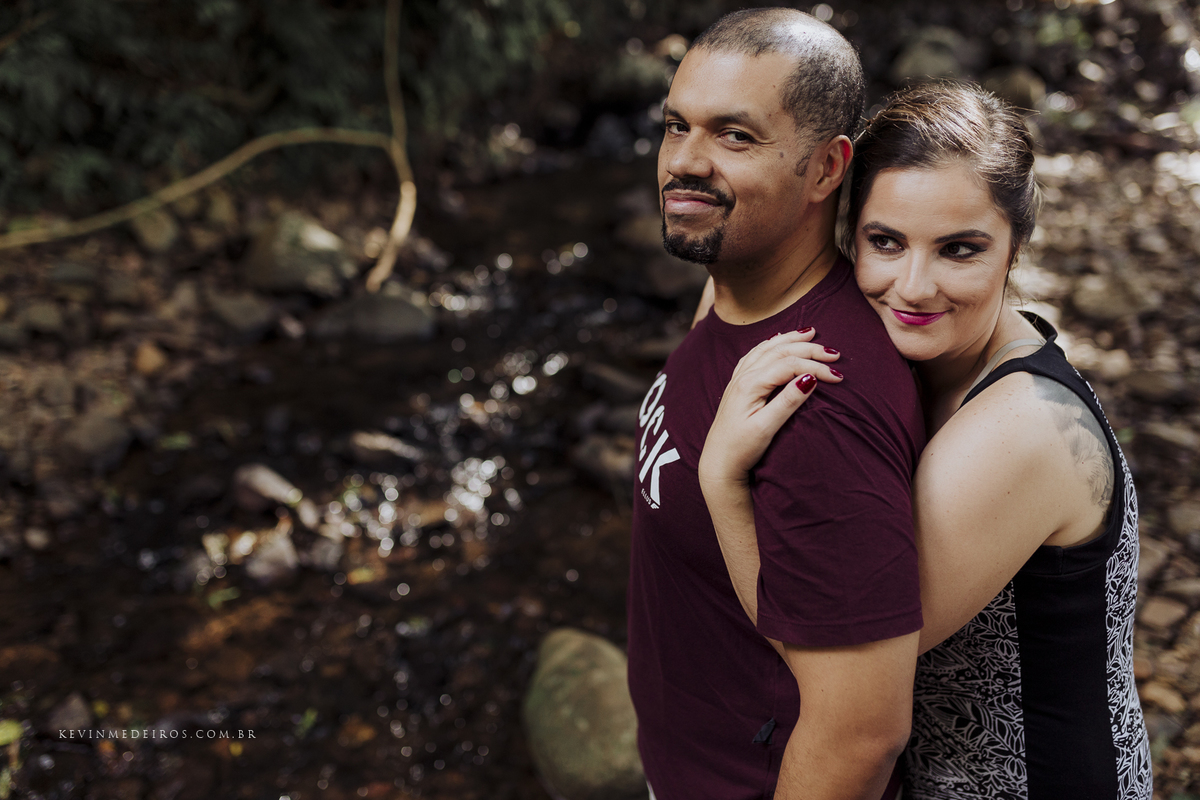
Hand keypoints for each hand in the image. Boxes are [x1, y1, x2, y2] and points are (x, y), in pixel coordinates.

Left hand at [699, 328, 843, 486]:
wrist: (718, 463)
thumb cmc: (741, 449)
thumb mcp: (766, 428)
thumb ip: (787, 402)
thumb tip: (809, 379)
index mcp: (750, 385)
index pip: (789, 365)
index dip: (816, 367)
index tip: (838, 376)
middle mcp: (743, 376)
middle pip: (780, 352)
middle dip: (809, 349)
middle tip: (834, 352)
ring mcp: (738, 379)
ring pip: (767, 349)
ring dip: (790, 339)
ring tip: (810, 333)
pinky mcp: (737, 385)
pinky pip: (755, 355)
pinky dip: (770, 344)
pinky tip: (776, 340)